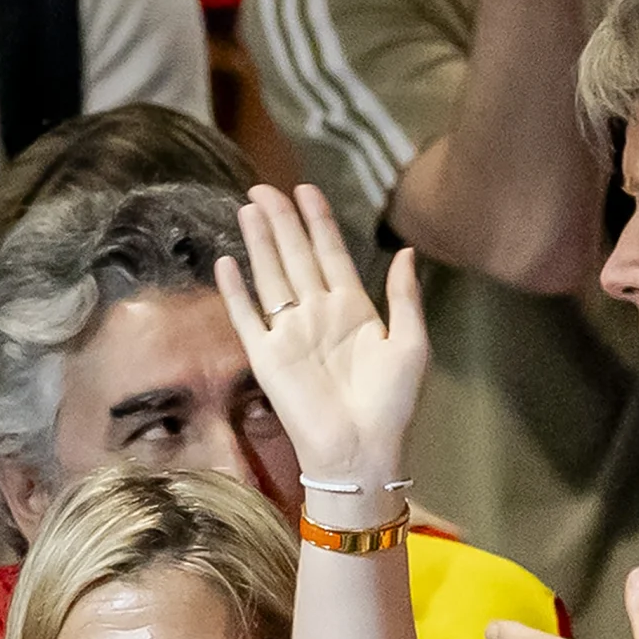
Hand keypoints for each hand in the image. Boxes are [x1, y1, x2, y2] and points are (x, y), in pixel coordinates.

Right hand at [218, 185, 429, 489]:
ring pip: (271, 277)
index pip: (332, 255)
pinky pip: (247, 317)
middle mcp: (318, 315)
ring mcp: (290, 333)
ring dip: (259, 243)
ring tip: (249, 208)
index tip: (307, 190)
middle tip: (265, 186)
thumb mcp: (412, 344)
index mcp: (354, 311)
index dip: (319, 222)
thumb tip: (405, 251)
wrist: (364, 452)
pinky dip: (236, 291)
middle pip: (296, 257)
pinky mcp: (267, 356)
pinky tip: (227, 262)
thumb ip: (404, 297)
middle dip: (282, 221)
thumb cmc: (394, 404)